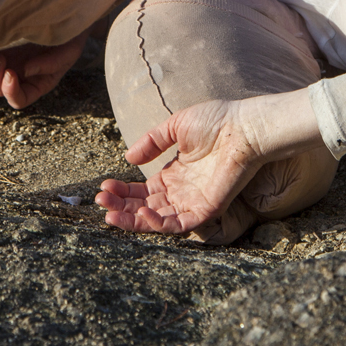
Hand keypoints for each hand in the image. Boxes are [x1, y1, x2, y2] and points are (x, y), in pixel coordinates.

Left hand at [0, 32, 87, 108]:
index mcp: (36, 83)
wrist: (64, 14)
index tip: (11, 73)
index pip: (19, 99)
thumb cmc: (70, 37)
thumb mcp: (69, 51)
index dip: (11, 92)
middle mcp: (19, 77)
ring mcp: (7, 63)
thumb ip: (51, 64)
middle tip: (0, 58)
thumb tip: (25, 71)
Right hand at [95, 99, 260, 234]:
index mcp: (174, 175)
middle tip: (101, 200)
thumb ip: (152, 141)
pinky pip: (180, 224)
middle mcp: (181, 192)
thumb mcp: (176, 127)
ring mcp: (193, 202)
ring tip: (110, 213)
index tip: (103, 186)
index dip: (122, 191)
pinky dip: (159, 223)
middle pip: (145, 207)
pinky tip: (141, 214)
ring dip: (132, 219)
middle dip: (121, 206)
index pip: (143, 191)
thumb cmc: (217, 121)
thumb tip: (128, 158)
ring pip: (157, 219)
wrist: (245, 126)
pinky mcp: (207, 208)